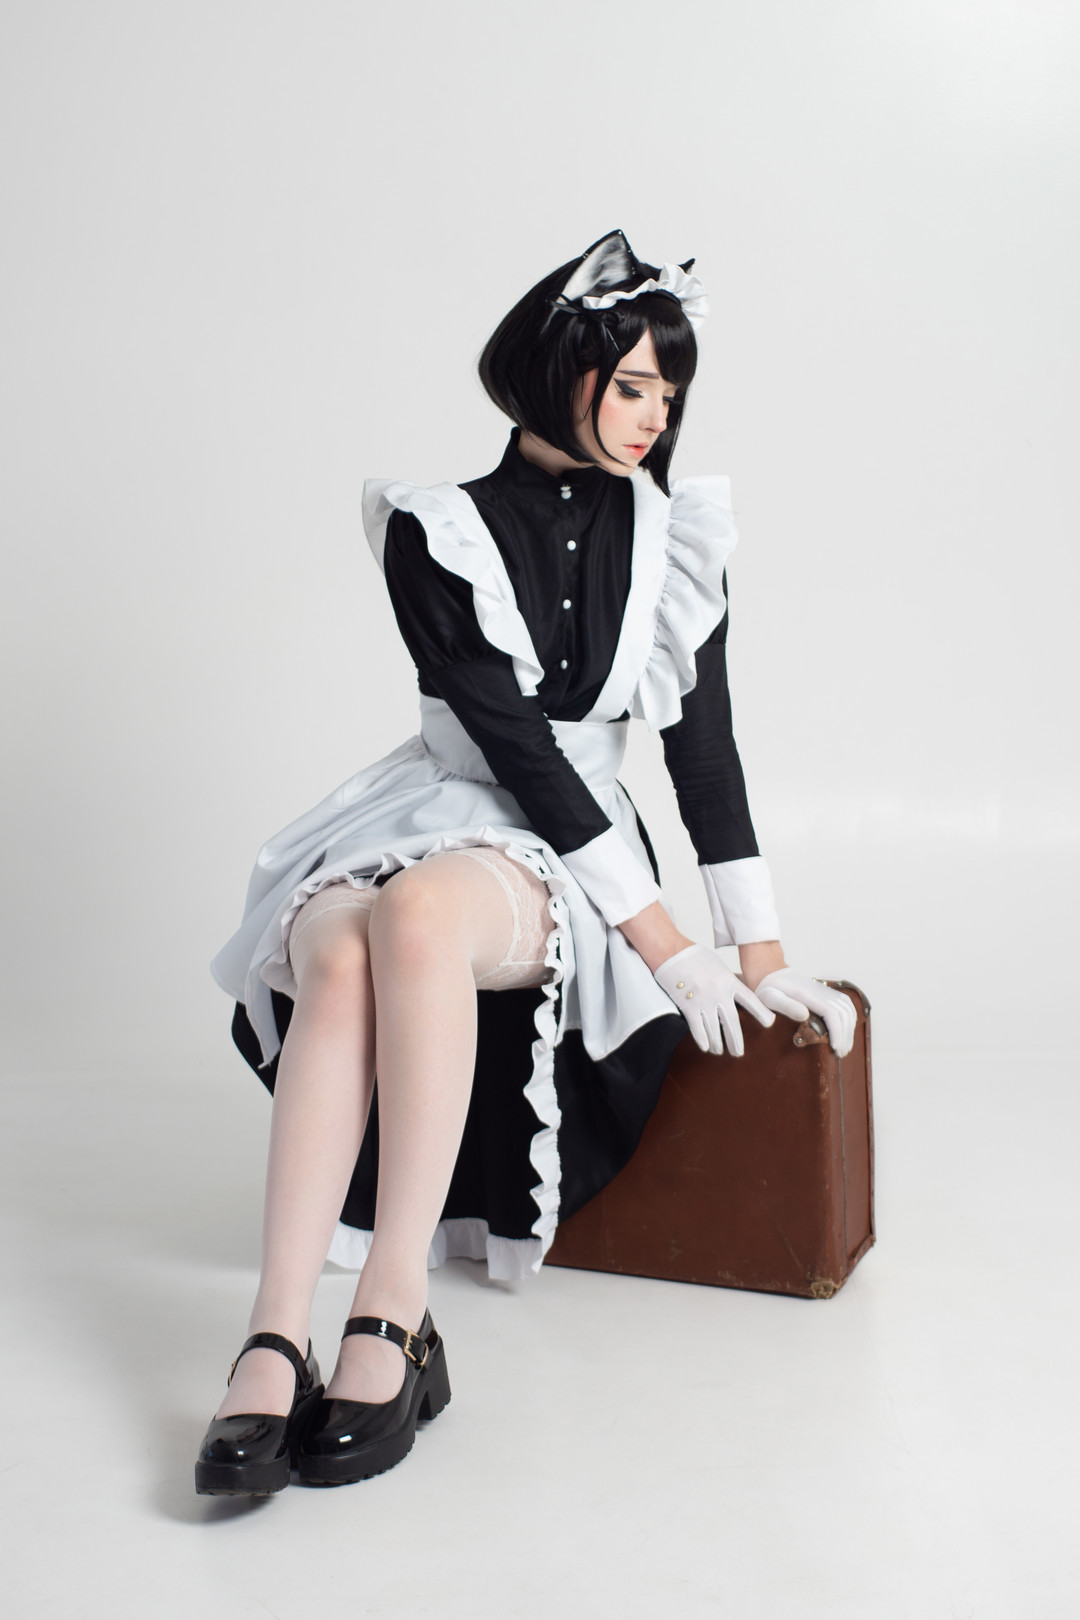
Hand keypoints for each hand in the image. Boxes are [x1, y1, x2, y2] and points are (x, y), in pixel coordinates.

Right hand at [653, 944, 774, 1056]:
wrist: (671, 952)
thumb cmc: (694, 957)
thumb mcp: (718, 965)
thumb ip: (727, 980)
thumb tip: (735, 992)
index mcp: (729, 981)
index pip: (751, 1000)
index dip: (761, 1013)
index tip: (769, 1023)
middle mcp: (719, 992)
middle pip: (732, 1022)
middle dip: (736, 1040)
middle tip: (738, 1053)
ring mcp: (703, 1000)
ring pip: (714, 1029)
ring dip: (717, 1043)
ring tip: (718, 1050)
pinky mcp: (687, 1005)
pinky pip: (697, 1027)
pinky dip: (702, 1039)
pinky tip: (705, 1047)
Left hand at [754, 969, 856, 1056]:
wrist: (772, 974)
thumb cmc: (768, 990)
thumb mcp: (770, 998)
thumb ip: (786, 1006)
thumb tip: (804, 1016)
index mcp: (807, 994)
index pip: (831, 1012)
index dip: (836, 1031)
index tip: (834, 1048)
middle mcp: (820, 991)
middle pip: (843, 1012)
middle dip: (845, 1035)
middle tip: (839, 1053)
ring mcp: (825, 991)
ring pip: (848, 1009)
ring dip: (849, 1029)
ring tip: (843, 1047)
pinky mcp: (827, 993)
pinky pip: (845, 1005)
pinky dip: (849, 1020)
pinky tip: (845, 1032)